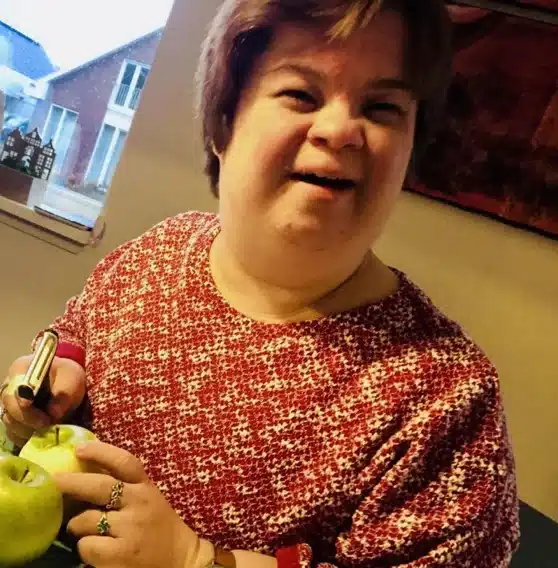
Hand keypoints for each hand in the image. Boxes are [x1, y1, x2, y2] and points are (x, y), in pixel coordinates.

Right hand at [1, 355, 85, 446]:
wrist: (66, 383)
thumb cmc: (67, 376)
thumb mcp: (72, 378)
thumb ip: (64, 393)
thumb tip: (54, 414)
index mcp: (21, 369)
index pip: (15, 389)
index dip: (25, 406)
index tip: (42, 417)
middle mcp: (9, 386)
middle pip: (9, 408)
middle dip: (29, 420)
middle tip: (49, 425)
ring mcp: (7, 404)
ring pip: (10, 423)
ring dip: (29, 430)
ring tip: (48, 430)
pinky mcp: (11, 419)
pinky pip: (12, 433)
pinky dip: (26, 437)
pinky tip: (41, 435)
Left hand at [55, 441, 201, 567]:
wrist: (181, 560)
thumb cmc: (159, 527)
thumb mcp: (148, 499)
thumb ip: (125, 487)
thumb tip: (86, 471)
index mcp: (145, 487)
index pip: (124, 462)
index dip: (100, 452)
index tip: (79, 448)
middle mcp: (139, 503)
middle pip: (99, 486)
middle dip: (72, 482)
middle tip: (53, 480)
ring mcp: (131, 528)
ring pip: (86, 519)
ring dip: (76, 524)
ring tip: (80, 528)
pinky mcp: (122, 554)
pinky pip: (87, 546)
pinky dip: (84, 547)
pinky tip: (92, 549)